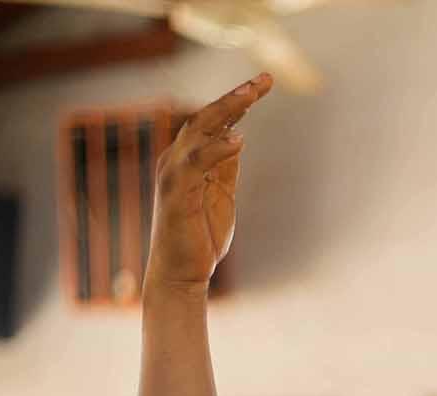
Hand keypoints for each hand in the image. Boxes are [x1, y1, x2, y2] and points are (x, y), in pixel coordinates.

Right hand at [145, 73, 273, 292]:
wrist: (181, 274)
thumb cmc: (199, 237)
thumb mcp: (220, 194)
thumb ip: (224, 167)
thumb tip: (236, 139)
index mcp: (188, 159)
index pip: (213, 121)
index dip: (238, 101)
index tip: (263, 83)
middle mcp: (176, 160)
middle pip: (206, 117)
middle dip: (235, 97)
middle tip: (263, 80)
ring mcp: (173, 174)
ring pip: (198, 130)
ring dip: (226, 110)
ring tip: (252, 94)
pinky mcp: (175, 193)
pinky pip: (195, 163)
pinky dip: (216, 149)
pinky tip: (238, 140)